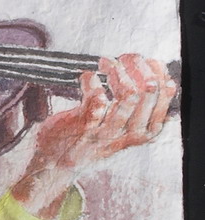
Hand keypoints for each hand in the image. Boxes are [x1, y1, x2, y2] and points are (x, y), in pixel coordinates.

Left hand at [11, 54, 176, 218]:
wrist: (55, 162)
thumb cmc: (88, 138)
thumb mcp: (121, 129)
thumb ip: (136, 111)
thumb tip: (155, 79)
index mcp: (142, 132)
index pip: (164, 99)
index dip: (158, 74)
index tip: (145, 60)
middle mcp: (127, 133)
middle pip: (147, 93)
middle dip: (138, 67)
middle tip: (125, 57)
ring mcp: (105, 130)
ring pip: (126, 96)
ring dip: (117, 72)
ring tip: (106, 62)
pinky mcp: (84, 126)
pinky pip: (96, 100)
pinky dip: (92, 82)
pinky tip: (87, 76)